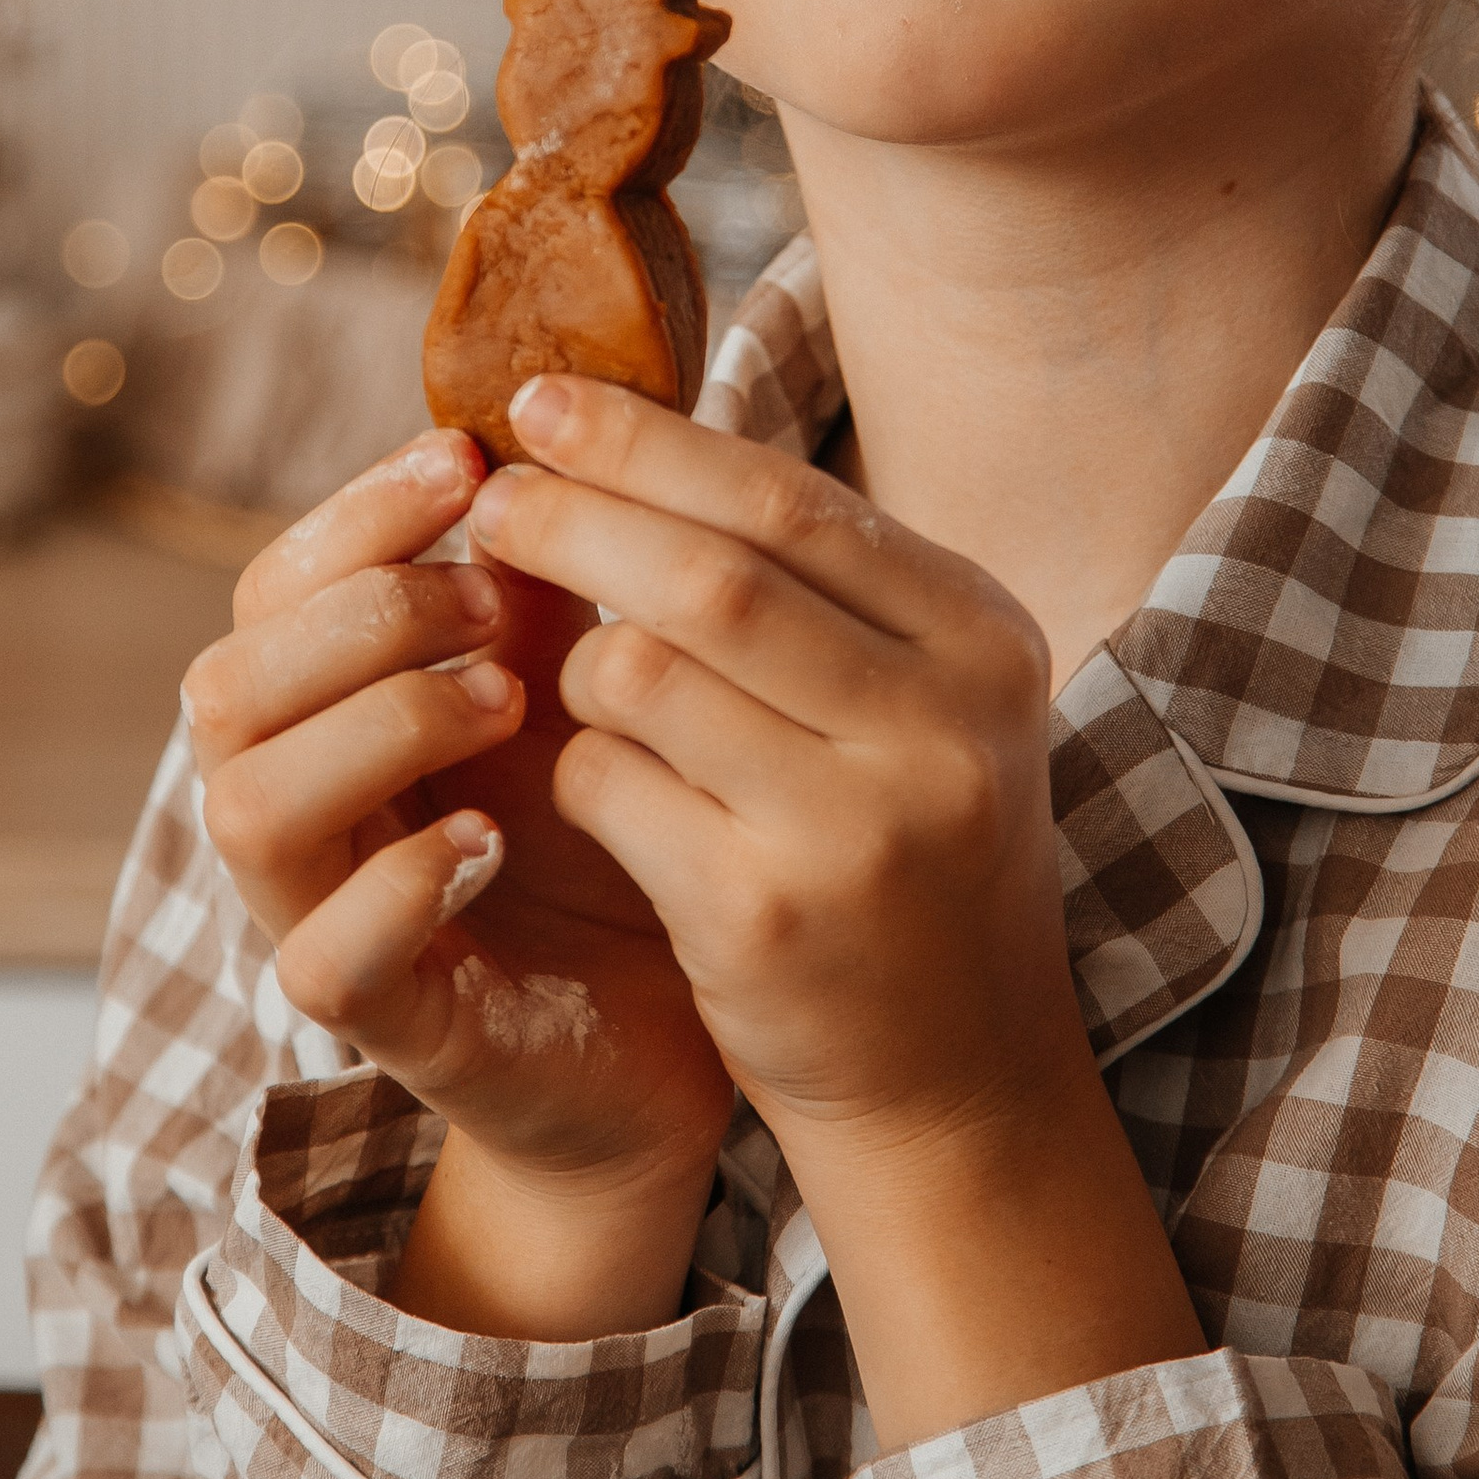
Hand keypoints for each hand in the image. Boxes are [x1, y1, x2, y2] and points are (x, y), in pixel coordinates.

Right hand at [183, 427, 734, 1217]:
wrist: (674, 1025)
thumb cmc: (615, 830)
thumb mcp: (582, 673)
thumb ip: (543, 570)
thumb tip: (557, 415)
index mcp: (331, 708)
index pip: (273, 587)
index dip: (353, 514)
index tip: (467, 458)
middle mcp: (302, 805)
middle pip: (224, 683)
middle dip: (362, 617)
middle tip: (499, 604)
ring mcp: (325, 916)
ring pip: (246, 807)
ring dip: (376, 727)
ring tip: (504, 703)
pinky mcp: (387, 1024)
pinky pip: (323, 958)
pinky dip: (401, 884)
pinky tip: (494, 836)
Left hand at [468, 374, 1207, 1440]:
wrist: (957, 1075)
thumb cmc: (905, 849)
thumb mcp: (914, 700)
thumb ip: (812, 584)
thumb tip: (621, 431)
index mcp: (984, 640)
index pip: (789, 502)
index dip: (651, 442)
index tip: (545, 403)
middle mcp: (940, 726)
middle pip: (709, 572)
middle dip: (578, 518)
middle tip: (494, 496)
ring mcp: (857, 827)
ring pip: (641, 671)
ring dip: (571, 658)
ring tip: (561, 669)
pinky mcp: (762, 917)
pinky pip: (607, 784)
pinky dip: (574, 766)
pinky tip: (588, 785)